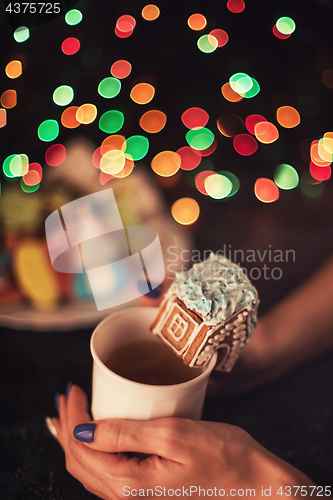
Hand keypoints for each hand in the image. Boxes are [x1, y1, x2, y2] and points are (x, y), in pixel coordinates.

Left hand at [50, 385, 313, 499]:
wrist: (257, 486)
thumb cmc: (226, 458)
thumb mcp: (175, 436)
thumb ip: (125, 434)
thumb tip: (81, 428)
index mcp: (129, 485)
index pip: (81, 449)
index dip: (70, 416)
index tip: (72, 389)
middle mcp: (127, 498)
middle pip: (80, 462)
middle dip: (67, 427)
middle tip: (67, 397)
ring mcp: (138, 498)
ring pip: (91, 470)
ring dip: (77, 439)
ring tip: (72, 413)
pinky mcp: (148, 492)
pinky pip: (108, 473)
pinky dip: (95, 450)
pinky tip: (98, 435)